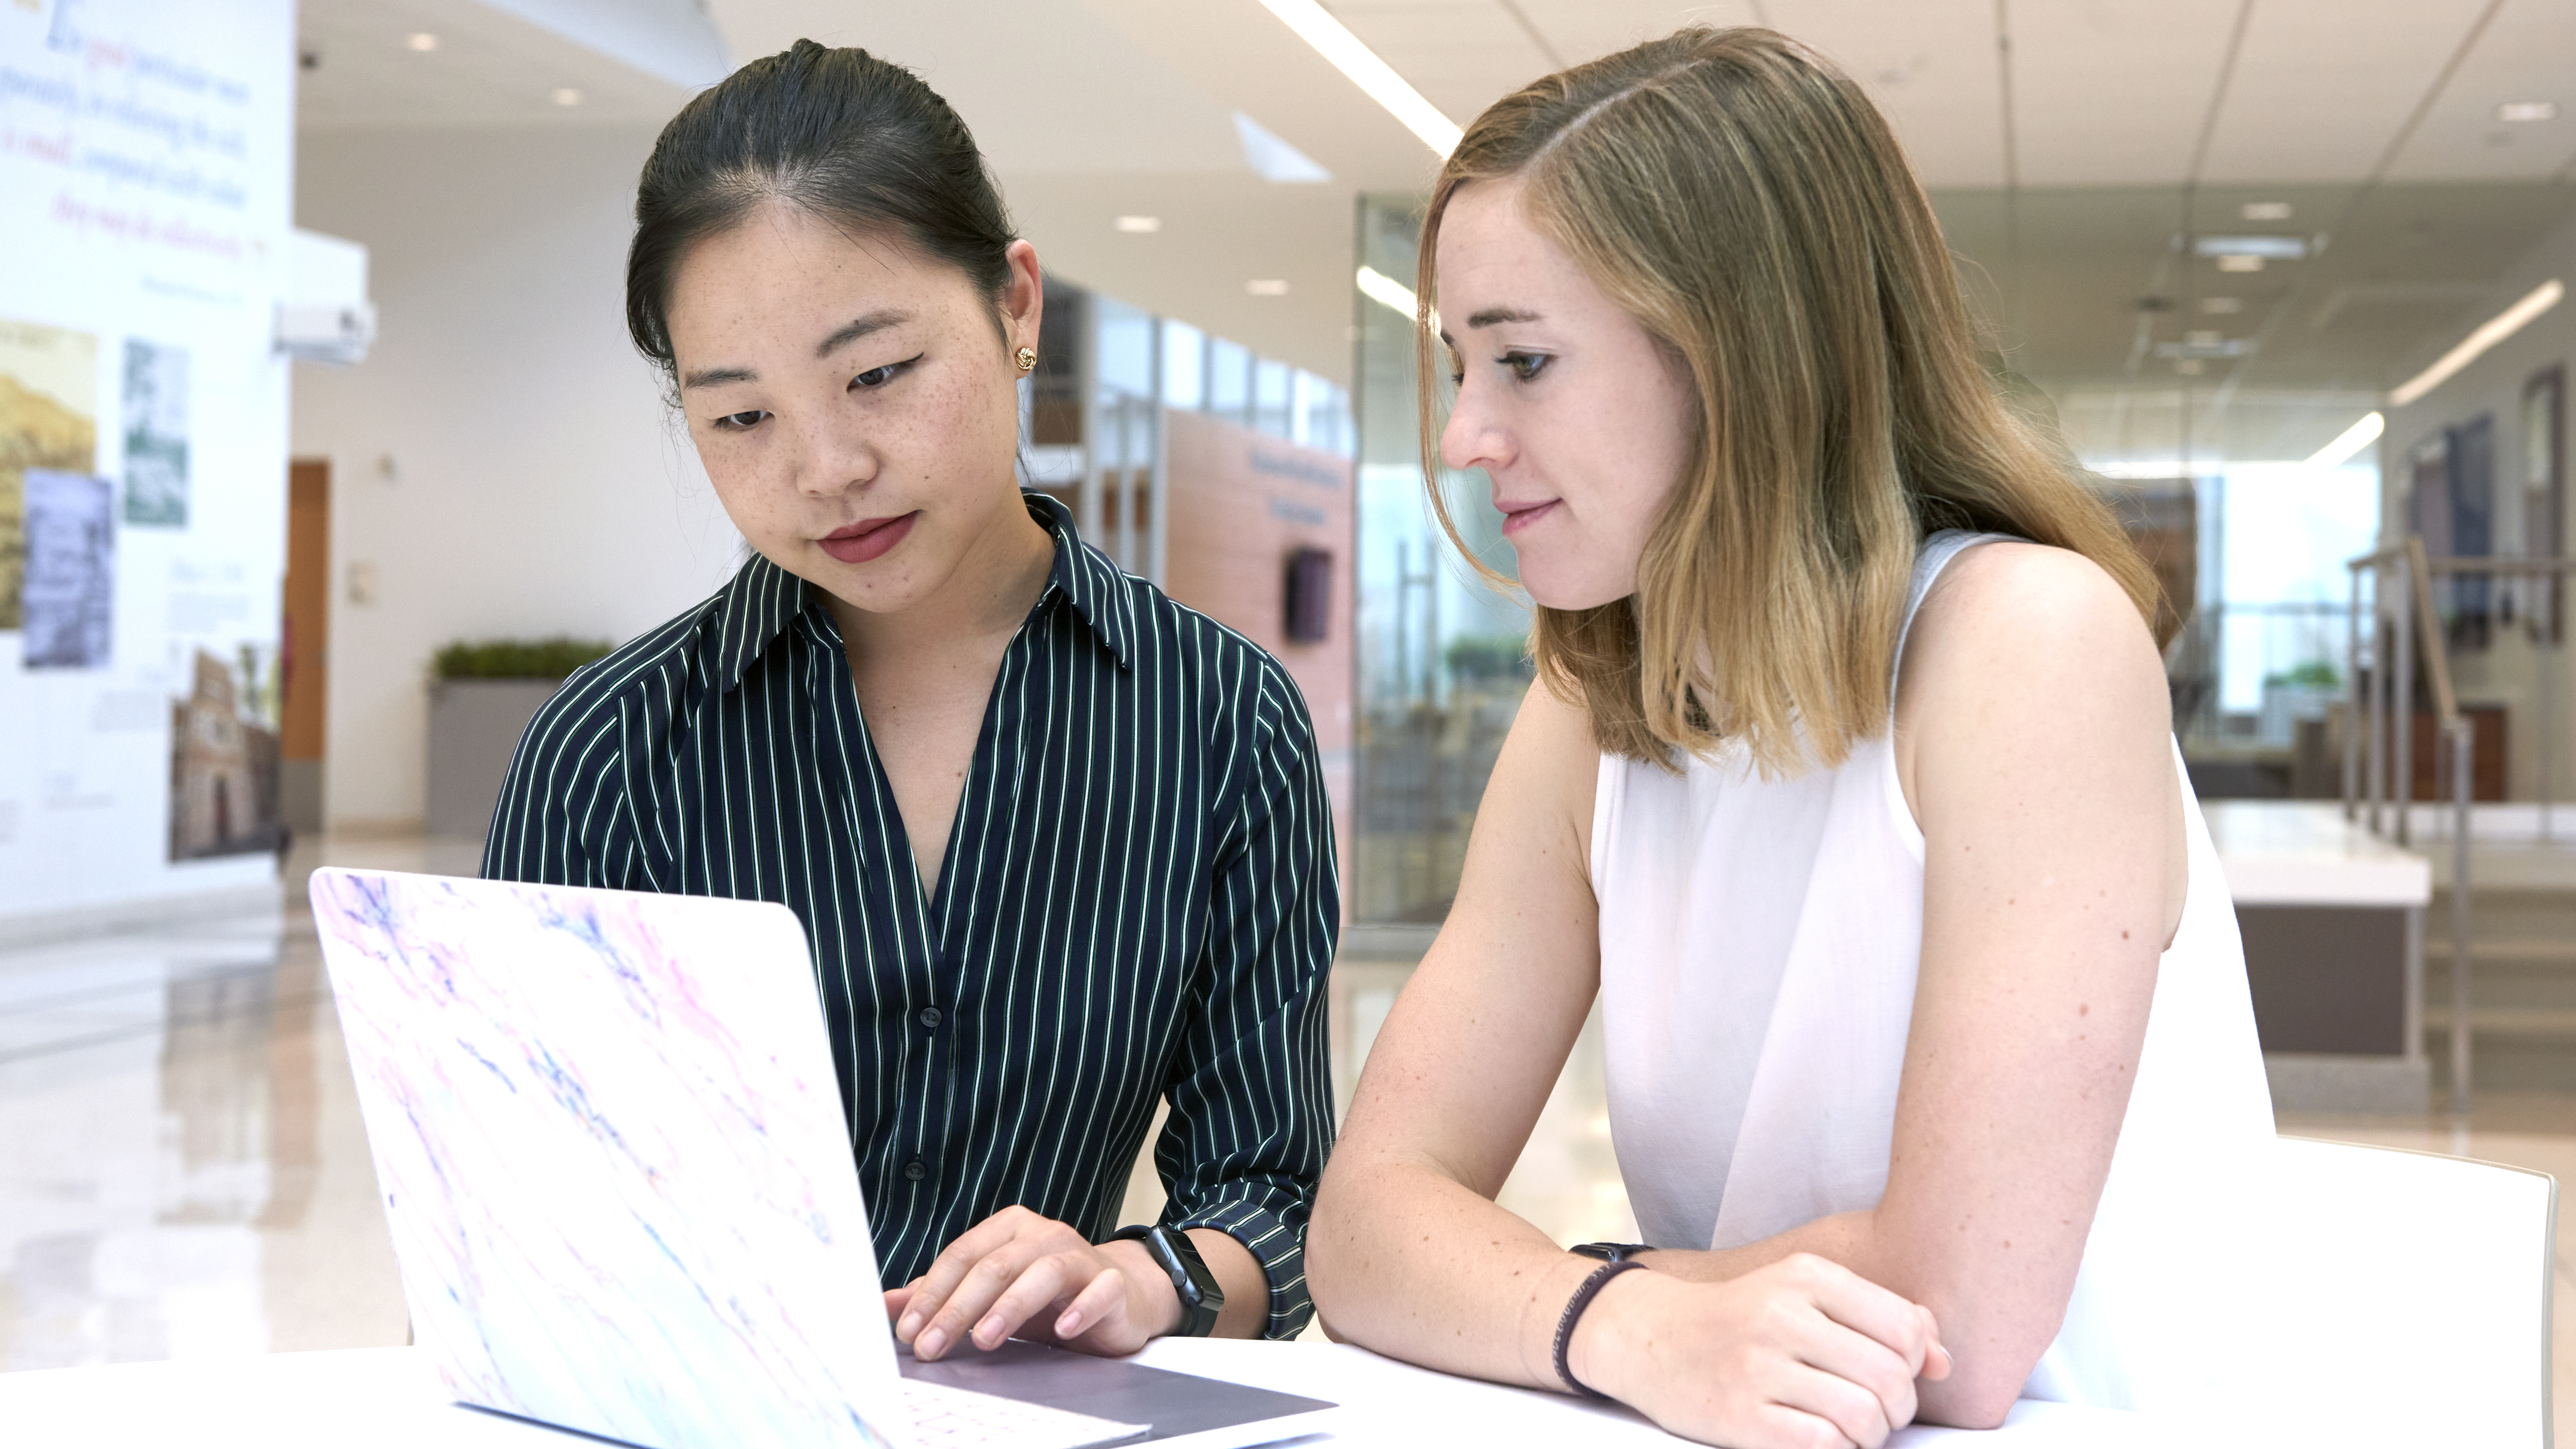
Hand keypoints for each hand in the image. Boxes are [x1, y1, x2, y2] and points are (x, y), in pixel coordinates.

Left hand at [886, 1206, 1178, 1360]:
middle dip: (957, 1308)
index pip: (961, 1255)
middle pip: (994, 1266)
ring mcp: (1080, 1257)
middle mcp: (1044, 1235)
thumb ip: (943, 1295)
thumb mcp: (991, 1293)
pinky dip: (1081, 1308)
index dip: (931, 1294)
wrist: (1121, 1295)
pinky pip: (1098, 1291)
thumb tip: (888, 1304)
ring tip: (984, 1339)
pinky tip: (1063, 1329)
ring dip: (1010, 1306)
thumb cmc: (1049, 1294)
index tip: (907, 1331)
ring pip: (1043, 1272)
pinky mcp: (1112, 1283)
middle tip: (932, 1345)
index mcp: (1009, 1229)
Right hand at [1573, 1253, 1950, 1448]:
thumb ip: (1878, 1316)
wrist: (1650, 1337)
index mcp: (1804, 1277)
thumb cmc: (1741, 1319)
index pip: (1903, 1328)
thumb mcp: (1804, 1295)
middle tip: (1879, 1412)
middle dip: (1898, 1407)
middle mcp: (1781, 1315)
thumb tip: (1943, 1361)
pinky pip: (1824, 1446)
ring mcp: (1757, 1368)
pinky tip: (1823, 1438)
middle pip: (1889, 1377)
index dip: (1916, 1363)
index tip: (1899, 1375)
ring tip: (1854, 1430)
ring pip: (1863, 1416)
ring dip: (1873, 1435)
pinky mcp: (1739, 1418)